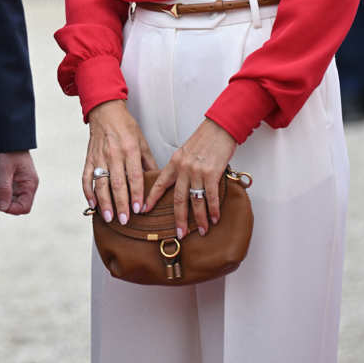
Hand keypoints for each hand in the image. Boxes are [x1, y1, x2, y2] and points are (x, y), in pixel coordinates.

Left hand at [0, 151, 38, 214]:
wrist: (5, 135)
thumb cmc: (7, 150)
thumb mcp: (4, 169)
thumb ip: (4, 189)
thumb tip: (2, 208)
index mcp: (29, 183)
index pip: (24, 207)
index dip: (11, 209)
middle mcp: (27, 185)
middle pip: (15, 205)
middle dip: (1, 202)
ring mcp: (19, 183)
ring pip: (8, 200)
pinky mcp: (12, 180)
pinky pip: (4, 192)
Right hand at [84, 100, 157, 223]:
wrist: (105, 111)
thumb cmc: (125, 126)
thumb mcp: (142, 141)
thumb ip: (148, 161)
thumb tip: (158, 180)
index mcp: (130, 149)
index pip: (134, 176)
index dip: (136, 194)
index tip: (139, 209)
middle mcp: (114, 154)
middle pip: (117, 183)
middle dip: (121, 204)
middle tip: (125, 220)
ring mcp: (99, 156)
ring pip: (101, 183)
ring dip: (104, 202)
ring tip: (109, 217)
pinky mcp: (89, 158)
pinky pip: (86, 177)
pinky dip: (88, 191)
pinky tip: (92, 204)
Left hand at [143, 118, 235, 237]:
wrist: (219, 128)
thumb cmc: (204, 139)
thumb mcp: (186, 151)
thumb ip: (181, 167)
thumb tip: (179, 182)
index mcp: (175, 162)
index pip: (160, 183)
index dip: (152, 198)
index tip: (144, 210)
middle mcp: (183, 169)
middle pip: (178, 199)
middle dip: (179, 219)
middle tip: (180, 234)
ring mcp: (197, 172)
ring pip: (195, 201)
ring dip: (199, 219)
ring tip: (202, 231)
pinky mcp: (212, 173)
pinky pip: (211, 196)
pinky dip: (213, 210)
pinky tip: (214, 218)